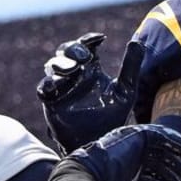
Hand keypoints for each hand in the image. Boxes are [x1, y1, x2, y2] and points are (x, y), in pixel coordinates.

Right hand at [37, 32, 144, 151]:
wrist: (99, 141)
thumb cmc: (113, 117)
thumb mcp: (126, 90)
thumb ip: (131, 67)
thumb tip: (137, 41)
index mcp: (91, 70)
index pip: (86, 47)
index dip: (89, 39)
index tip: (99, 39)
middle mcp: (75, 76)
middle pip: (66, 52)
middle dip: (72, 49)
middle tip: (85, 57)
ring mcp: (62, 88)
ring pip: (52, 65)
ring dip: (60, 63)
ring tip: (72, 70)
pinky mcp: (51, 102)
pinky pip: (42, 88)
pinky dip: (47, 83)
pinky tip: (56, 84)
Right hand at [64, 124, 180, 180]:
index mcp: (123, 173)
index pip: (150, 176)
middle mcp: (127, 157)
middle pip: (159, 162)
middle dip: (177, 174)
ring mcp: (130, 144)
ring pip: (162, 150)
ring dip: (179, 160)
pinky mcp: (134, 135)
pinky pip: (161, 136)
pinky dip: (177, 143)